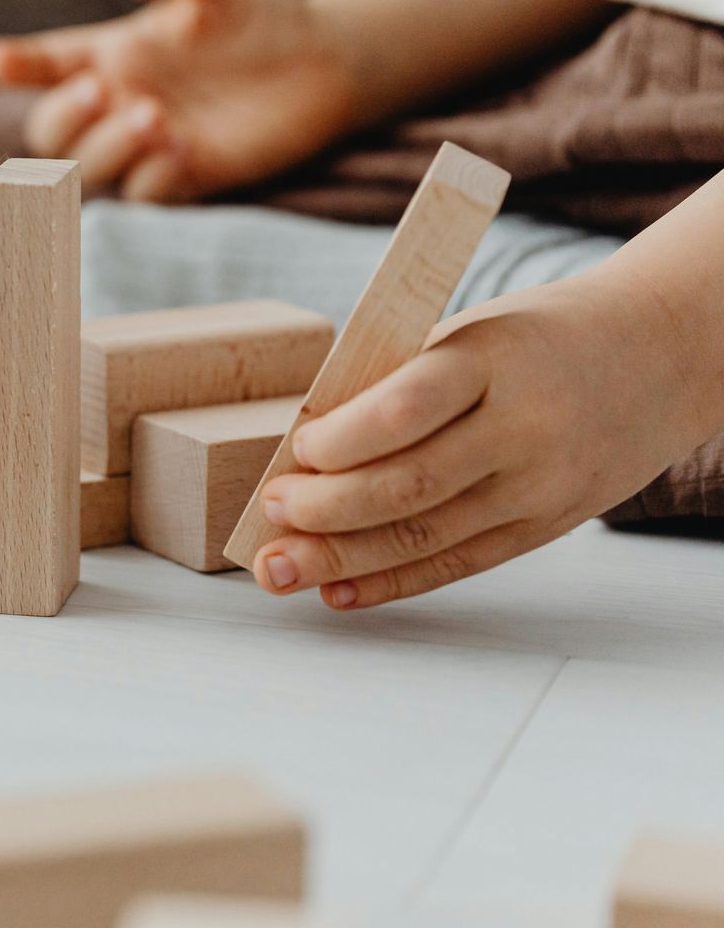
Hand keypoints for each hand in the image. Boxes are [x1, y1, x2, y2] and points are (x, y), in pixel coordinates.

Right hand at [0, 0, 360, 201]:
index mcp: (111, 55)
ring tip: (158, 117)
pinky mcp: (185, 178)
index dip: (17, 64)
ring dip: (110, 147)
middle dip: (61, 117)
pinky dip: (152, 175)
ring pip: (90, 170)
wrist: (324, 62)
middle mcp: (117, 105)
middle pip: (50, 134)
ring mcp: (146, 147)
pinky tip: (185, 148)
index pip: (48, 64)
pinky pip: (144, 195)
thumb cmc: (259, 11)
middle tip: (99, 90)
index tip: (0, 59)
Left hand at [245, 271, 710, 607]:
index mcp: (493, 362)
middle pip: (410, 485)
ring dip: (341, 558)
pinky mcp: (543, 527)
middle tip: (271, 512)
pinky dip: (390, 582)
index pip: (405, 409)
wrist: (655, 357)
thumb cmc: (534, 340)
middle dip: (327, 509)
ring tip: (279, 568)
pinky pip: (456, 564)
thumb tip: (303, 449)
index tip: (297, 449)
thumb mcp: (468, 336)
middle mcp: (522, 430)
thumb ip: (396, 386)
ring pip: (426, 536)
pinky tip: (337, 590)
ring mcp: (538, 487)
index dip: (342, 439)